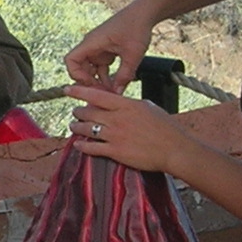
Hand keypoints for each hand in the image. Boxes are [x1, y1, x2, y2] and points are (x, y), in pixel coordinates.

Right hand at [64, 7, 153, 90]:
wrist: (144, 13)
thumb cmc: (136, 27)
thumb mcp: (132, 55)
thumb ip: (124, 75)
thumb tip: (117, 93)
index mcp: (92, 42)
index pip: (71, 60)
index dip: (77, 75)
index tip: (91, 83)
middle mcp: (92, 45)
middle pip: (80, 67)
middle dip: (89, 82)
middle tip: (103, 93)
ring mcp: (99, 48)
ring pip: (92, 69)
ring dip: (99, 81)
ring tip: (112, 91)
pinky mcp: (107, 51)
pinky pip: (102, 67)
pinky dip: (107, 77)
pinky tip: (117, 84)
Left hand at [64, 83, 189, 174]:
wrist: (174, 148)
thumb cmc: (166, 128)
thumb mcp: (148, 107)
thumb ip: (130, 104)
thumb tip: (120, 102)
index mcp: (125, 105)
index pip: (96, 95)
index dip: (79, 92)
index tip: (67, 89)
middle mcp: (117, 118)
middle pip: (88, 112)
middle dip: (78, 111)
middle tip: (75, 112)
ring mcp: (115, 135)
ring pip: (87, 129)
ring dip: (77, 127)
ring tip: (73, 126)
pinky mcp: (115, 152)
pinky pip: (92, 147)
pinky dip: (82, 145)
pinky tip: (78, 144)